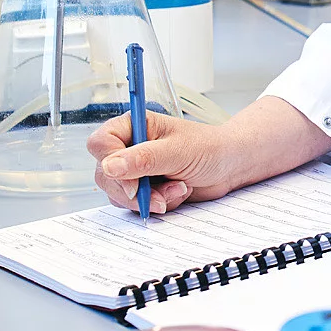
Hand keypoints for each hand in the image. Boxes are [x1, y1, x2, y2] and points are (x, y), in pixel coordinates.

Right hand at [88, 111, 236, 213]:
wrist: (229, 166)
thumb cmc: (208, 148)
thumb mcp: (177, 151)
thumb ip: (143, 159)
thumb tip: (110, 167)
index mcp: (133, 126)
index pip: (101, 143)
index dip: (111, 164)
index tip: (133, 184)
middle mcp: (129, 146)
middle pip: (105, 174)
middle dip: (133, 191)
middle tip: (158, 196)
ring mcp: (135, 170)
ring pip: (119, 193)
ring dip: (149, 198)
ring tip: (178, 189)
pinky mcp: (144, 188)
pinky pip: (136, 204)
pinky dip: (158, 203)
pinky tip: (179, 192)